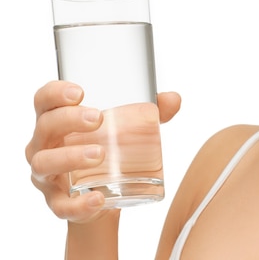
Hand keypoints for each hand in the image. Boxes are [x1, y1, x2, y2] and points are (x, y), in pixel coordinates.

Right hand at [25, 81, 180, 222]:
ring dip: (70, 157)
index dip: (55, 93)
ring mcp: (47, 176)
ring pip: (45, 163)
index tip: (80, 92)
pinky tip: (98, 199)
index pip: (44, 100)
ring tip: (100, 154)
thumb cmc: (110, 148)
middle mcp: (44, 145)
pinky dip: (78, 203)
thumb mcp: (129, 128)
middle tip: (98, 118)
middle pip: (45, 126)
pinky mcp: (57, 203)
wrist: (106, 195)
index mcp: (58, 120)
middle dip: (69, 119)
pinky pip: (60, 205)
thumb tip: (174, 99)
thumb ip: (151, 112)